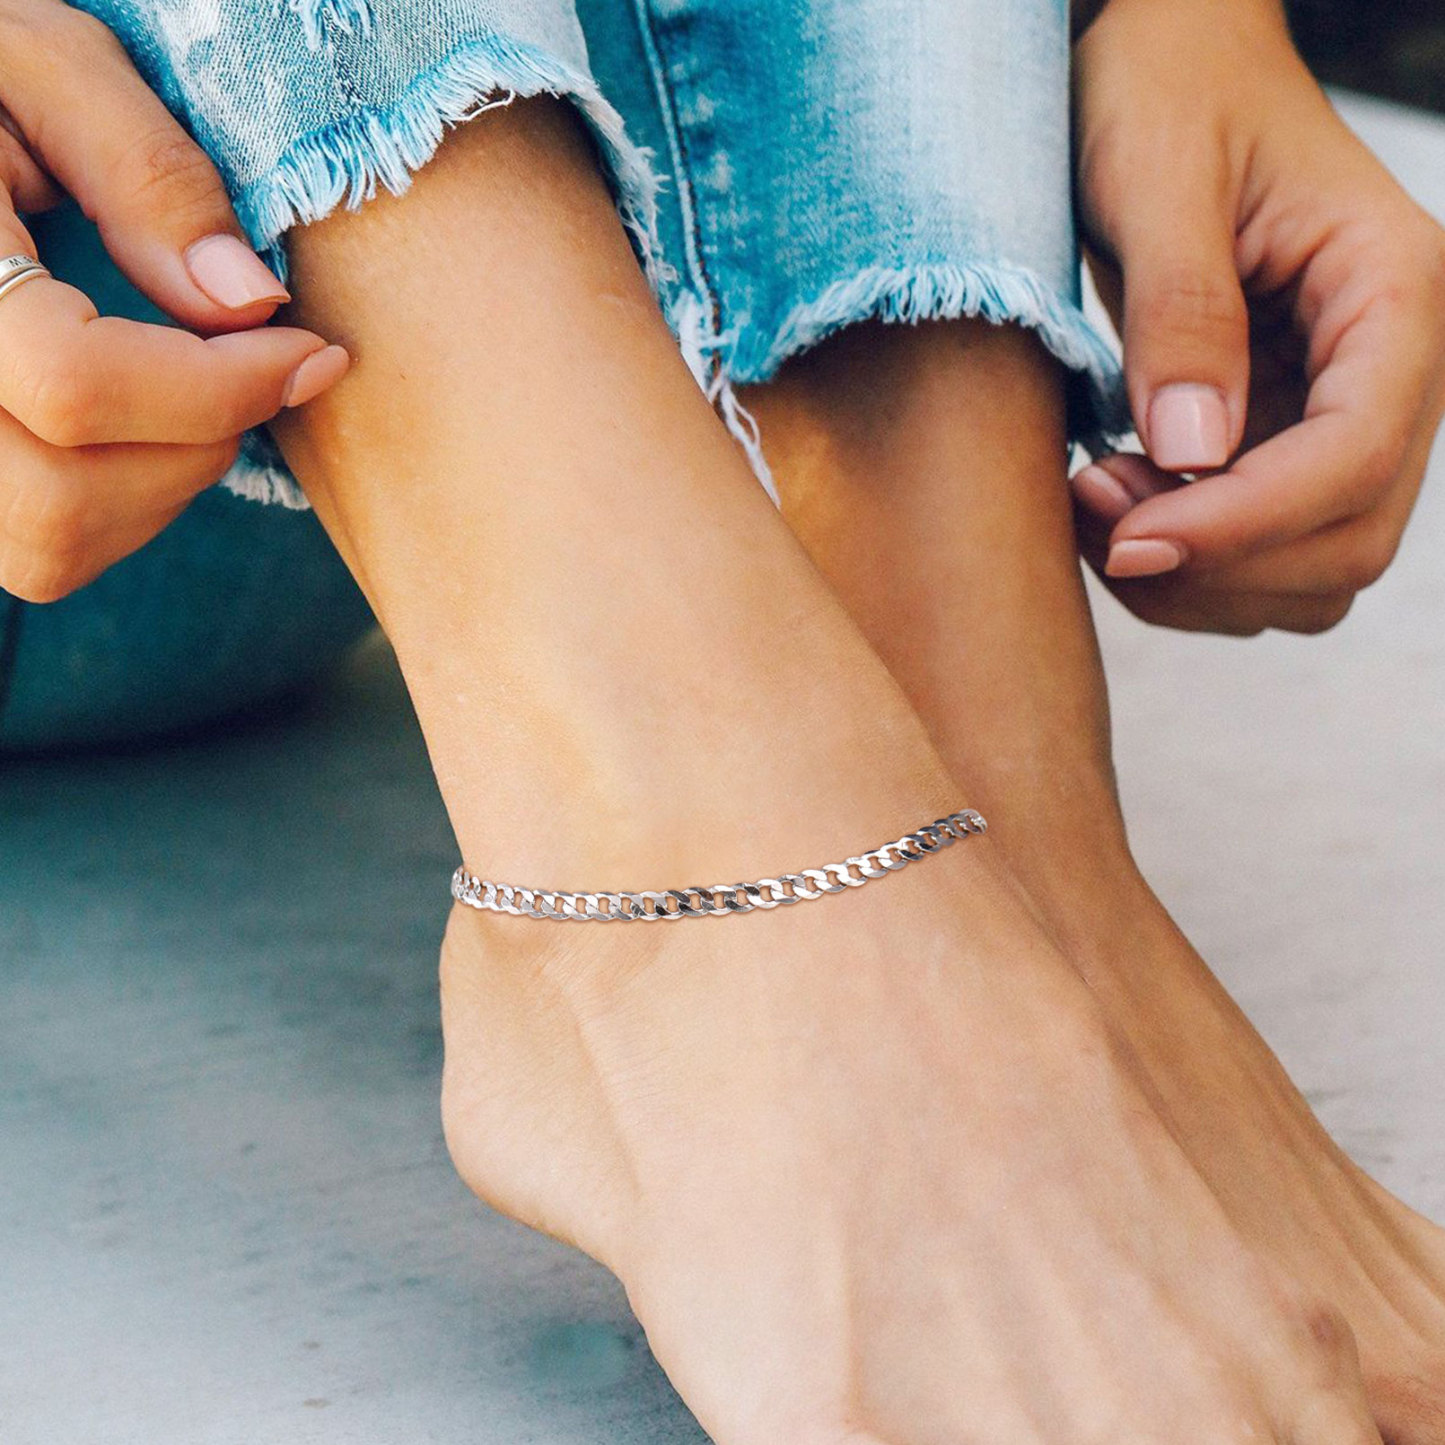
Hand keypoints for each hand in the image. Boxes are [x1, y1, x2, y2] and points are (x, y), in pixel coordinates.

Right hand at [0, 0, 348, 603]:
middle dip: (198, 443)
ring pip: (54, 545)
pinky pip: (44, 551)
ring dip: (166, 486)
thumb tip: (251, 303)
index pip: (74, 386)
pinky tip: (145, 422)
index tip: (311, 353)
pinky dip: (124, 506)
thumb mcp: (49, 67)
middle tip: (250, 369)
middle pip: (65, 496)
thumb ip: (146, 174)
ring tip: (195, 391)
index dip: (220, 387)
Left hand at [1071, 0, 1444, 634]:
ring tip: (1094, 505)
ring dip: (1199, 579)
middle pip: (1348, 540)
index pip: (1356, 456)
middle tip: (1093, 514)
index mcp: (1392, 288)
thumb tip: (1190, 456)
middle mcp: (1390, 363)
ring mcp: (1341, 410)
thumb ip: (1182, 313)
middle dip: (1217, 562)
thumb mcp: (1159, 178)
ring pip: (1309, 569)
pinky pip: (1261, 551)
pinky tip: (1114, 508)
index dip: (1244, 525)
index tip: (1127, 541)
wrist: (1166, 66)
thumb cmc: (1166, 90)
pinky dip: (1189, 565)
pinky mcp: (1285, 437)